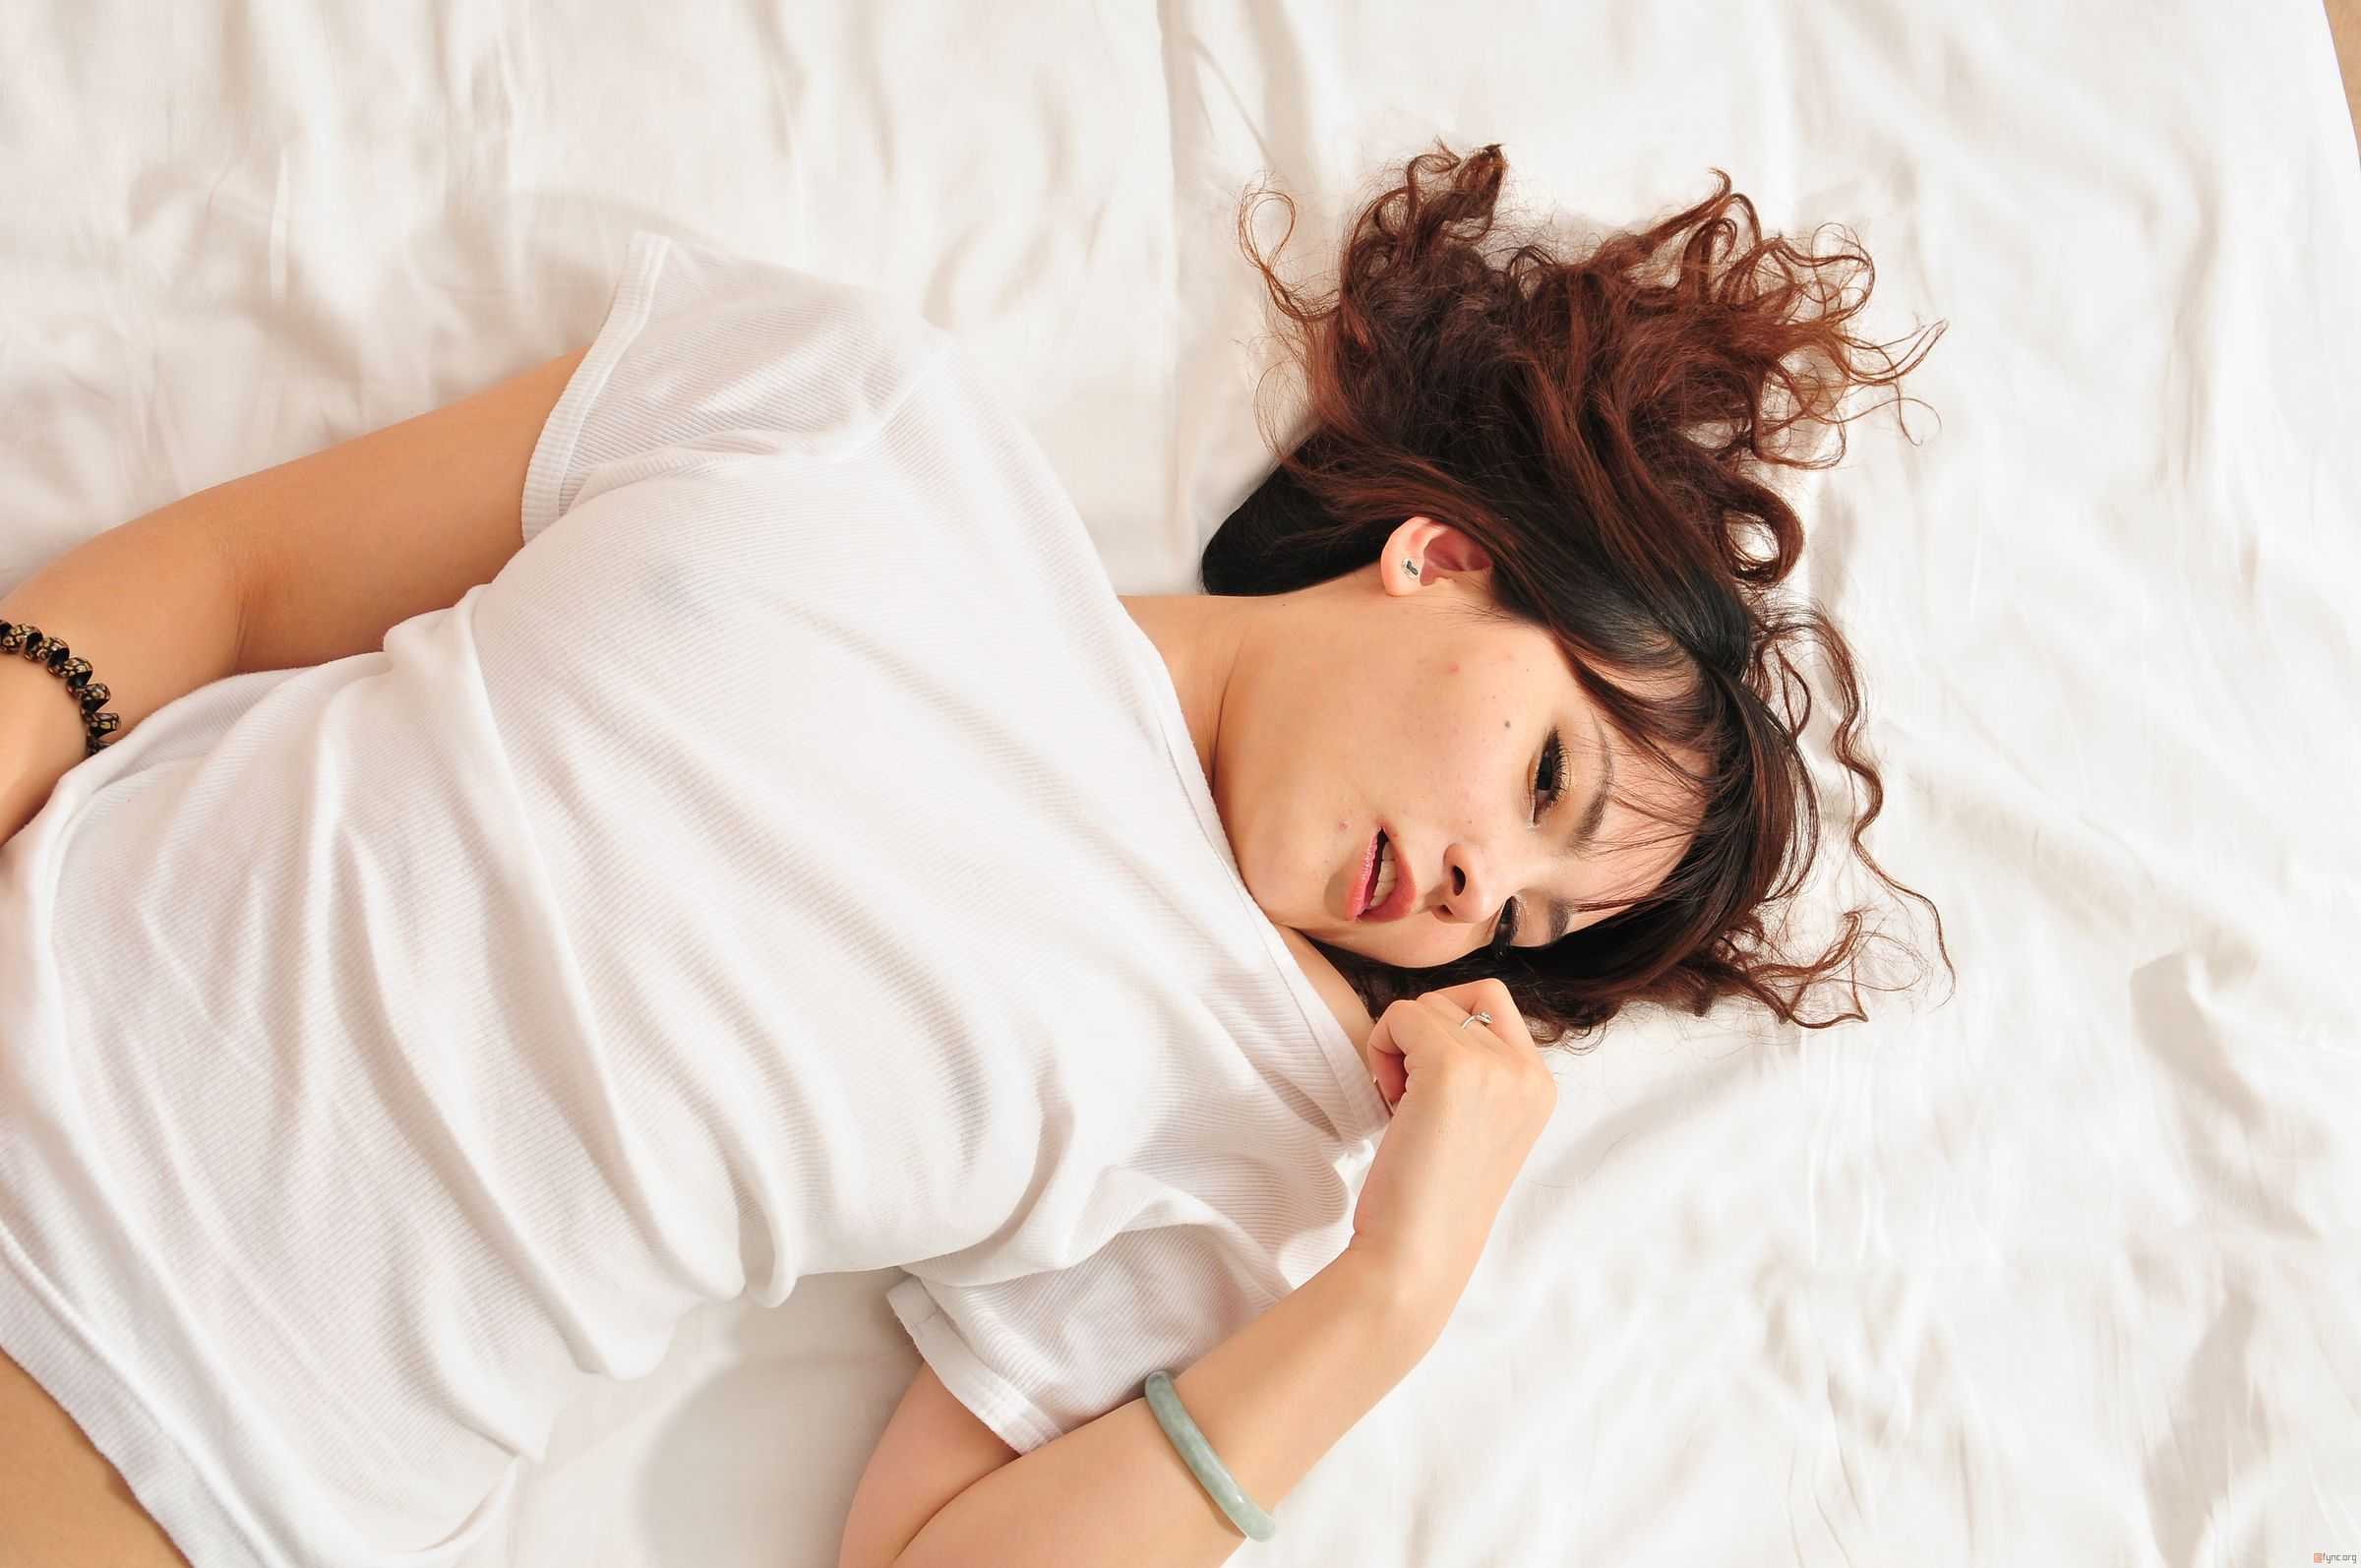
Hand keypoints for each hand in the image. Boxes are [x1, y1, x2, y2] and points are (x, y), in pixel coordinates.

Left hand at [1346, 979, 1558, 1326]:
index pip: (1491, 1001)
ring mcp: (1494, 1068)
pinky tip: (1389, 1105)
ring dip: (1397, 1048)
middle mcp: (1528, 1071)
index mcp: (1541, 1086)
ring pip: (1424, 1006)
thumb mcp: (1477, 1122)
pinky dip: (1379, 1050)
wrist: (1416, 1255)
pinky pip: (1399, 1016)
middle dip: (1419, 1039)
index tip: (1430, 1091)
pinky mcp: (1451, 1069)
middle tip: (1410, 1101)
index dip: (1445, 1029)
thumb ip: (1477, 1070)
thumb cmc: (1431, 1199)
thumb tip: (1432, 1012)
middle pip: (1454, 1000)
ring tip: (1402, 1109)